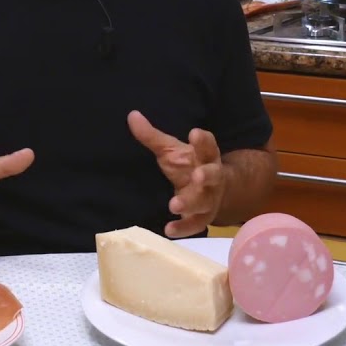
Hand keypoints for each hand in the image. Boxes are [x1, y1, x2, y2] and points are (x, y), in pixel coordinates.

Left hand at [127, 110, 224, 238]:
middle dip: (206, 175)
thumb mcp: (170, 149)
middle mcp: (212, 176)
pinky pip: (196, 224)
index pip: (208, 145)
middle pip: (213, 174)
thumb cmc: (187, 165)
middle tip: (197, 175)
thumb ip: (152, 136)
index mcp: (205, 155)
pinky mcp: (203, 217)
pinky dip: (184, 228)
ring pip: (204, 201)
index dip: (203, 140)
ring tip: (174, 205)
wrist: (211, 189)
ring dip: (190, 203)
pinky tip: (169, 230)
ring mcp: (209, 198)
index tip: (194, 133)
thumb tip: (132, 115)